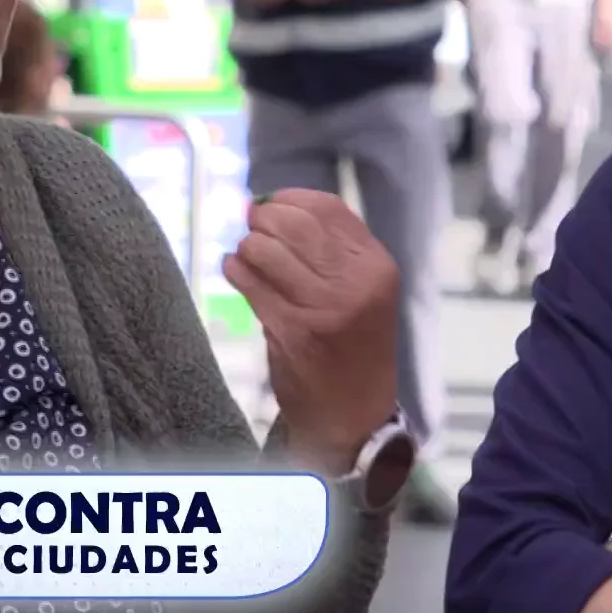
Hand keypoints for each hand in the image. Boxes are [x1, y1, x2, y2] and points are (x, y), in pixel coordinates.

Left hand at [223, 189, 398, 473]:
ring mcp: (325, 307)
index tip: (270, 203)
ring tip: (245, 256)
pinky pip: (250, 283)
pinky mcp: (293, 330)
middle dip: (264, 219)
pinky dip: (235, 270)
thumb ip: (329, 249)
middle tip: (251, 227)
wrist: (353, 414)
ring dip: (247, 247)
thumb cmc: (352, 345)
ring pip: (267, 250)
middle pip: (295, 224)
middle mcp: (356, 282)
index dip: (290, 198)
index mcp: (376, 265)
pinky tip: (234, 271)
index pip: (328, 208)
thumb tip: (267, 204)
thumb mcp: (361, 290)